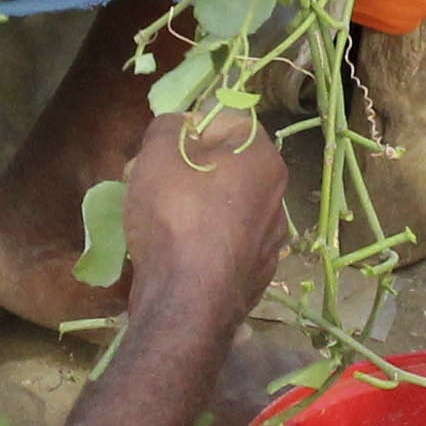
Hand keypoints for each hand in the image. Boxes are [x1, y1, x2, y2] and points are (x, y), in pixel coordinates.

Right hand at [118, 106, 286, 319]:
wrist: (186, 303)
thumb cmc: (174, 218)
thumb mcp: (156, 155)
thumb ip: (167, 127)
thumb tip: (178, 126)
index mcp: (264, 160)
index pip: (228, 122)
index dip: (188, 129)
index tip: (161, 151)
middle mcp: (277, 197)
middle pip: (225, 167)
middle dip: (184, 169)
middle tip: (147, 182)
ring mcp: (270, 241)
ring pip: (224, 206)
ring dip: (191, 204)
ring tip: (154, 220)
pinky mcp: (256, 274)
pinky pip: (224, 242)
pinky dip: (200, 240)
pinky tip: (174, 253)